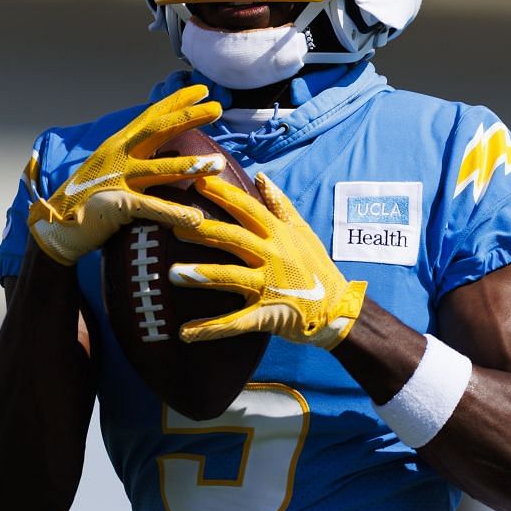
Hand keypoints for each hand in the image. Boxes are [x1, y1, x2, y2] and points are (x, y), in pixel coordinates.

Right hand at [26, 85, 223, 264]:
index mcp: (118, 144)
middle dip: (189, 118)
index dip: (177, 101)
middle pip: (157, 131)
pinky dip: (174, 214)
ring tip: (218, 163)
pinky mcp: (117, 207)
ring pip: (159, 169)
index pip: (151, 116)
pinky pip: (150, 209)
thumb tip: (164, 150)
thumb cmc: (88, 199)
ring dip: (190, 166)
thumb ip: (137, 158)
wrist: (56, 226)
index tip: (203, 90)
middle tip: (218, 108)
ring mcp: (117, 180)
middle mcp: (118, 156)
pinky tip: (195, 219)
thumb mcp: (113, 169)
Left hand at [169, 173, 367, 348]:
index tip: (199, 183)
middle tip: (174, 225)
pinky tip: (185, 333)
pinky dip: (210, 329)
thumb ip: (281, 204)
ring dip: (202, 274)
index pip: (248, 209)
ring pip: (231, 277)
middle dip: (203, 231)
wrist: (338, 309)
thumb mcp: (303, 231)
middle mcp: (273, 256)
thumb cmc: (318, 268)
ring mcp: (268, 285)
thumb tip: (261, 177)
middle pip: (233, 239)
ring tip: (172, 273)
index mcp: (279, 235)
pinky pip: (235, 322)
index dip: (224, 195)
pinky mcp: (265, 314)